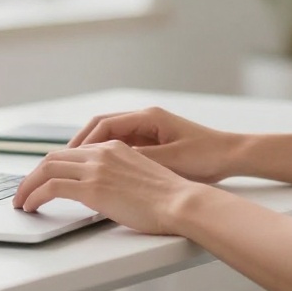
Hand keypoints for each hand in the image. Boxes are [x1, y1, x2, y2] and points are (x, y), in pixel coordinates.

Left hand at [12, 140, 199, 234]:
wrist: (181, 202)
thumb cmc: (170, 197)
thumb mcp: (142, 177)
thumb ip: (121, 177)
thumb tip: (106, 194)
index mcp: (115, 147)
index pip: (73, 151)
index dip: (52, 165)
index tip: (43, 179)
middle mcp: (102, 152)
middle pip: (54, 157)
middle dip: (34, 175)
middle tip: (24, 191)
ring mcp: (96, 168)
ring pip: (46, 169)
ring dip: (28, 186)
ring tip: (21, 201)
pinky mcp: (92, 187)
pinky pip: (50, 187)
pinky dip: (34, 195)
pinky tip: (30, 206)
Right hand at [68, 106, 242, 182]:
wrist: (232, 155)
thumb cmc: (206, 155)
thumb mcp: (170, 160)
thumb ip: (138, 158)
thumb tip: (107, 163)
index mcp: (148, 117)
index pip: (104, 124)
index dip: (82, 142)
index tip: (67, 158)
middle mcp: (145, 118)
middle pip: (101, 126)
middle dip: (79, 144)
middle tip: (59, 163)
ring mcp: (149, 129)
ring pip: (109, 136)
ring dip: (90, 151)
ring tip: (73, 169)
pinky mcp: (153, 141)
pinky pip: (122, 145)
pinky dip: (106, 156)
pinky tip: (98, 173)